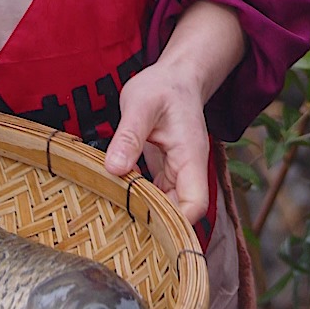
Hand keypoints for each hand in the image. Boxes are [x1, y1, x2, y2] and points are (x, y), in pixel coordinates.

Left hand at [103, 0, 244, 226]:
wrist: (174, 77)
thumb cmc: (161, 87)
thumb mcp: (140, 105)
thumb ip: (129, 137)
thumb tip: (114, 169)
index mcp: (190, 156)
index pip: (195, 204)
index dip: (176, 221)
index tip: (145, 226)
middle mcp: (189, 169)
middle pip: (183, 212)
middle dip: (157, 225)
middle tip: (121, 231)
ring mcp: (178, 172)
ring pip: (169, 207)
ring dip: (147, 215)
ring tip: (116, 222)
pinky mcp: (166, 171)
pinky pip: (157, 196)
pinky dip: (142, 202)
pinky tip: (118, 204)